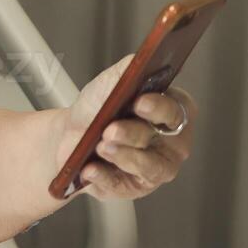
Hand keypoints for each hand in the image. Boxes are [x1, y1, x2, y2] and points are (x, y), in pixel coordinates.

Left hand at [51, 53, 197, 200]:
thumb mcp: (111, 81)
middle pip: (164, 138)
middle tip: (110, 129)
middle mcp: (172, 141)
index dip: (159, 107)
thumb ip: (129, 68)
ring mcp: (157, 166)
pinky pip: (123, 184)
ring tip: (100, 145)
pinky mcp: (135, 186)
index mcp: (172, 110)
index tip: (140, 102)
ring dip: (122, 155)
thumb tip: (141, 61)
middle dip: (135, 133)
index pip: (177, 109)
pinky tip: (90, 168)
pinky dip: (104, 175)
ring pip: (149, 166)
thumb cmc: (99, 106)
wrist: (70, 133)